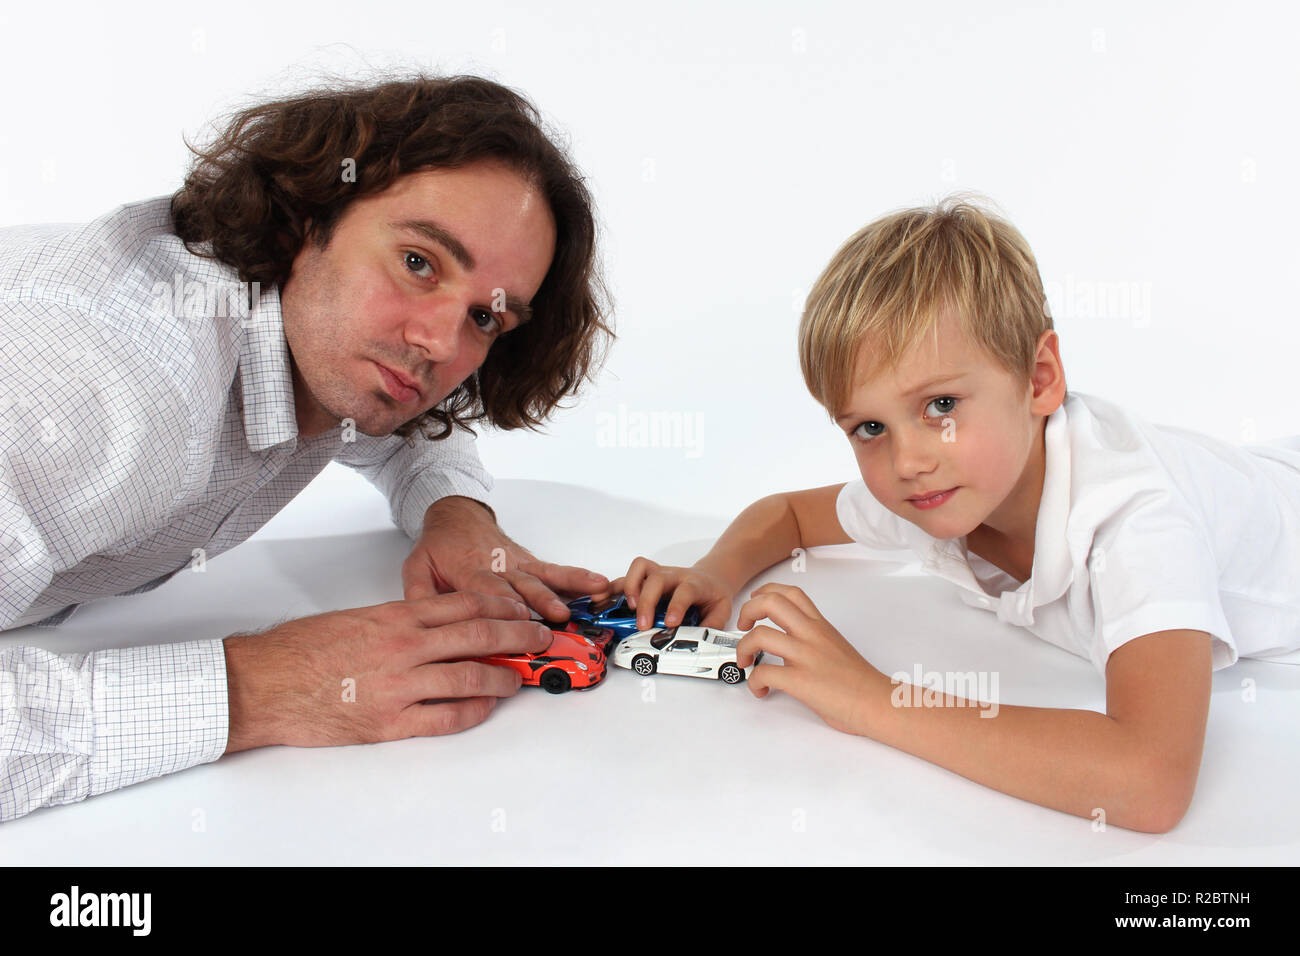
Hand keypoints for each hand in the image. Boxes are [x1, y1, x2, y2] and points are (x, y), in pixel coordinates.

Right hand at [222, 592, 554, 751]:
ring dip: (503, 677)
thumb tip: (434, 624)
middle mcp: (404, 646)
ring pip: (470, 675)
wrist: (261, 683)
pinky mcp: (389, 722)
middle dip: (518, 636)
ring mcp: (399, 685)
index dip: (501, 607)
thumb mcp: (356, 619)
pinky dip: (472, 711)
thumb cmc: (299, 651)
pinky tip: (485, 707)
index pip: (464, 605)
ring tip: (519, 678)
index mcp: (396, 616)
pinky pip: (445, 717)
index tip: (521, 610)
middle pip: (479, 634)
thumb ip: (398, 621)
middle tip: (541, 639)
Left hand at [402, 496, 607, 621]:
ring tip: (584, 601)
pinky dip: (576, 577)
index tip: (519, 621)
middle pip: (520, 587)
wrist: (455, 514)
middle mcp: (496, 565)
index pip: (486, 590)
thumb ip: (418, 594)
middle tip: (557, 620)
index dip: (503, 605)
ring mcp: (515, 563)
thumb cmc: (438, 546)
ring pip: (540, 578)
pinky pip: (553, 570)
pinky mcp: (528, 561)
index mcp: (467, 570)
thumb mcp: (415, 568)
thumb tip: (421, 619)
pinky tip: (597, 582)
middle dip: (539, 604)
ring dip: (562, 591)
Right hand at [596, 557, 734, 630]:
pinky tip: (607, 600)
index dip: (677, 606)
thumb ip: (711, 627)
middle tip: (643, 625)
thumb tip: (699, 642)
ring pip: (640, 568)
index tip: (670, 623)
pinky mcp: (647, 577)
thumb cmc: (712, 596)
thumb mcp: (721, 611)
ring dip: (630, 587)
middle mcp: (674, 576)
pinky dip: (616, 586)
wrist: (711, 578)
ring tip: (627, 609)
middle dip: (647, 602)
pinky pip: (628, 574)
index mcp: (695, 584)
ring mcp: (659, 573)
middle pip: (656, 579)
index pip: (685, 591)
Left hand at [735, 583, 886, 734]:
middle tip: (742, 627)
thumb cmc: (861, 682)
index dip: (766, 592)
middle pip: (770, 602)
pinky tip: (761, 690)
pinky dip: (754, 682)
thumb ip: (815, 640)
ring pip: (760, 635)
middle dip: (747, 610)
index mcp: (821, 627)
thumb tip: (793, 645)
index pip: (791, 593)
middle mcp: (811, 635)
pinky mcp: (800, 681)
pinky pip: (763, 673)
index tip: (755, 600)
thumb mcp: (837, 646)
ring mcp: (805, 656)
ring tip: (745, 661)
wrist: (878, 703)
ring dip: (743, 648)